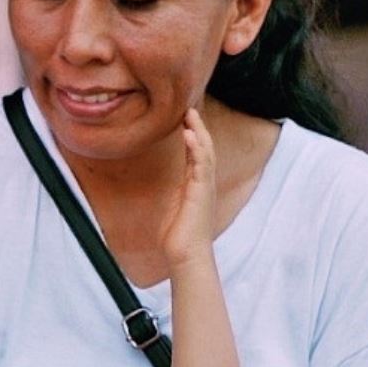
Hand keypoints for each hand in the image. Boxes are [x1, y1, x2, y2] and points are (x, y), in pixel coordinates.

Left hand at [160, 108, 217, 268]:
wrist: (187, 257)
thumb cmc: (179, 240)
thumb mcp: (173, 212)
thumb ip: (172, 199)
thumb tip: (162, 195)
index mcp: (197, 189)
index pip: (198, 157)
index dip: (194, 138)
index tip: (186, 121)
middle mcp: (204, 186)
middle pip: (205, 149)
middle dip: (198, 128)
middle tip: (189, 109)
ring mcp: (205, 188)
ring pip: (206, 152)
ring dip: (199, 132)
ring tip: (190, 114)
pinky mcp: (201, 193)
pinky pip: (201, 164)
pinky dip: (196, 148)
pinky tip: (189, 134)